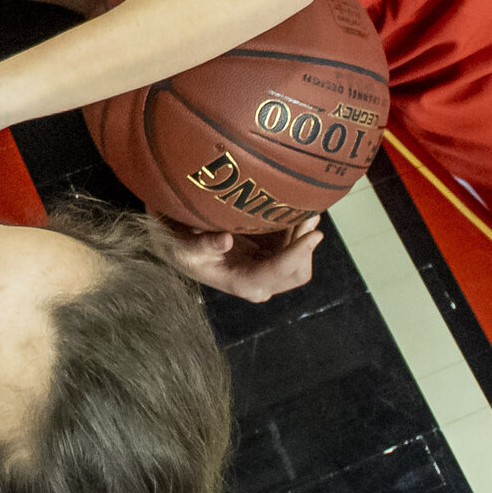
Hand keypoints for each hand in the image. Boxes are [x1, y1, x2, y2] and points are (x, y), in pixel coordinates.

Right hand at [152, 213, 322, 300]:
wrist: (176, 247)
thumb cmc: (177, 248)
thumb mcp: (181, 247)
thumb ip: (202, 245)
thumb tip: (226, 240)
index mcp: (241, 283)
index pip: (278, 272)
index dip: (299, 254)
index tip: (315, 234)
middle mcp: (259, 283)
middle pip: (297, 271)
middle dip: (306, 244)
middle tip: (308, 213)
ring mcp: (266, 272)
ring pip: (300, 260)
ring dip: (304, 236)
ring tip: (305, 209)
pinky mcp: (269, 258)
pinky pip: (293, 248)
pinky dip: (297, 232)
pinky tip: (293, 212)